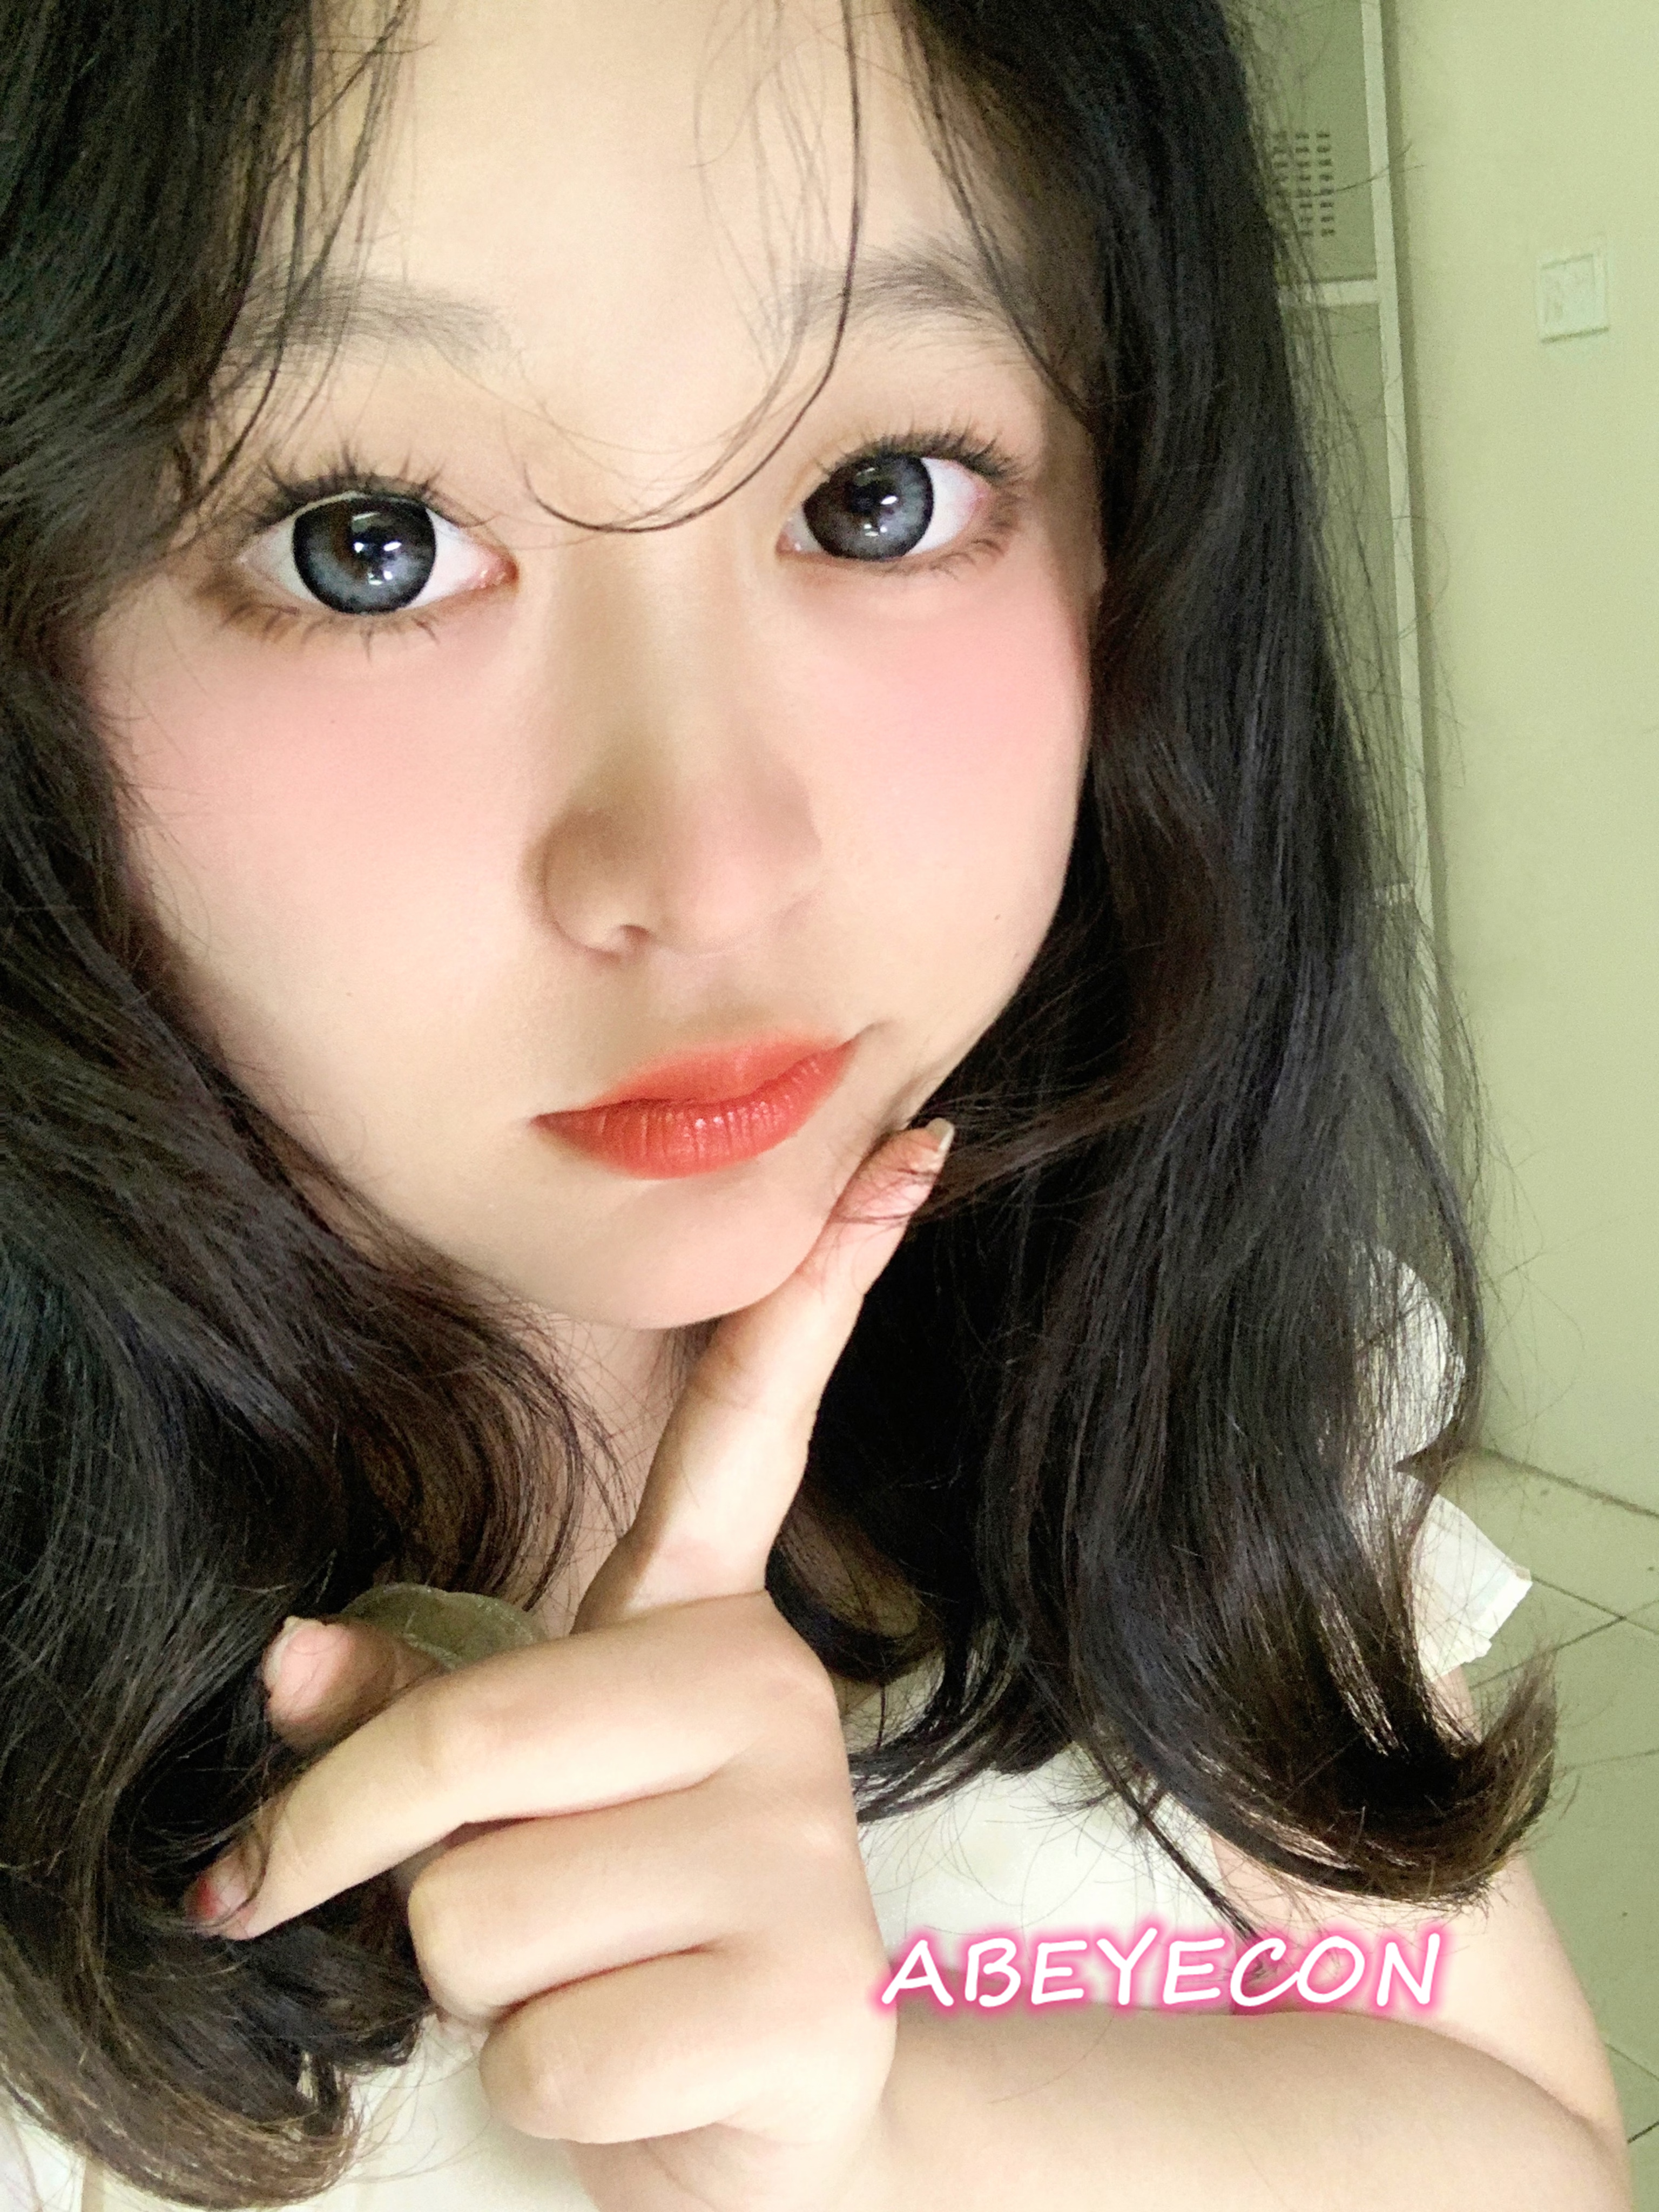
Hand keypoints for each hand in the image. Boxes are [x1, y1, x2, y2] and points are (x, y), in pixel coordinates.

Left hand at [185, 1119, 952, 2211]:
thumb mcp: (515, 1809)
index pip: (757, 1429)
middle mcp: (773, 1698)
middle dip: (369, 1847)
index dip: (821, 1285)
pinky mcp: (801, 1992)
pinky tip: (641, 2064)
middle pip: (468, 1737)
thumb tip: (288, 1659)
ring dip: (479, 1984)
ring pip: (480, 1907)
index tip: (908, 1147)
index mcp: (711, 1631)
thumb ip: (414, 1711)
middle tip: (429, 1907)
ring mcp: (798, 1844)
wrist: (765, 2136)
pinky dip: (544, 2083)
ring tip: (585, 1982)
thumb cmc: (618, 1938)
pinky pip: (549, 2038)